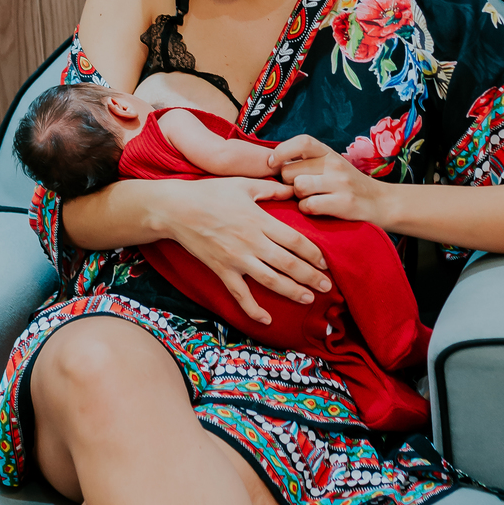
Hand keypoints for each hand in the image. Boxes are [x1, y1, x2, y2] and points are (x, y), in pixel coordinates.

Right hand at [160, 176, 331, 326]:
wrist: (175, 209)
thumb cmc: (209, 193)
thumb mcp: (243, 184)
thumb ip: (270, 188)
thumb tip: (293, 189)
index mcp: (259, 220)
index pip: (295, 240)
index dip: (314, 253)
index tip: (326, 262)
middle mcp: (251, 242)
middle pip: (288, 264)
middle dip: (310, 277)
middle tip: (328, 287)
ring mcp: (236, 259)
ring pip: (270, 281)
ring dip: (292, 292)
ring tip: (308, 299)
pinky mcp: (222, 271)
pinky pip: (240, 295)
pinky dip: (253, 309)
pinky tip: (267, 320)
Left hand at [267, 135, 392, 225]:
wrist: (381, 202)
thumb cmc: (347, 186)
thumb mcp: (331, 166)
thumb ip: (307, 162)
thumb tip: (271, 161)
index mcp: (329, 153)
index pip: (301, 141)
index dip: (282, 151)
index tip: (272, 163)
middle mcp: (334, 164)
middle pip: (290, 172)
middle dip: (289, 184)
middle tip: (301, 190)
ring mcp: (340, 183)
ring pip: (298, 187)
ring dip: (298, 197)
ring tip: (309, 199)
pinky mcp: (343, 203)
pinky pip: (308, 205)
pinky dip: (307, 210)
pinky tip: (317, 209)